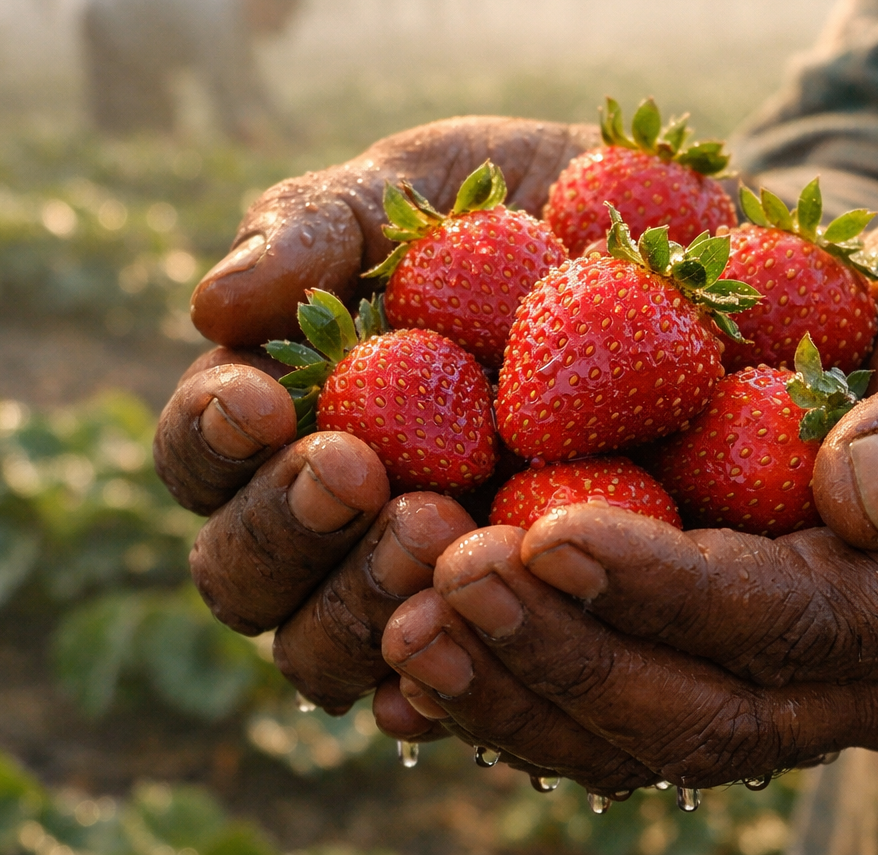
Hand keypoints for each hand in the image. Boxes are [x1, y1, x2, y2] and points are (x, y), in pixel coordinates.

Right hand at [154, 118, 595, 711]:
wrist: (678, 253)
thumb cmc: (527, 209)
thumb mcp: (428, 187)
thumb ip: (321, 225)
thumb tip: (213, 306)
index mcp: (287, 418)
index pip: (198, 456)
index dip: (210, 439)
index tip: (263, 399)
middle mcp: (334, 520)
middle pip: (244, 575)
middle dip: (286, 529)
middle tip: (357, 473)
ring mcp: (417, 581)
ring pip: (329, 649)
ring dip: (361, 601)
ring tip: (437, 526)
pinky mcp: (510, 624)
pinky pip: (455, 690)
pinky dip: (444, 685)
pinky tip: (474, 647)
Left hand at [377, 214, 877, 789]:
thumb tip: (869, 495)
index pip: (788, 622)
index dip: (662, 590)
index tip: (542, 529)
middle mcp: (874, 679)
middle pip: (701, 711)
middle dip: (564, 655)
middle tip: (440, 582)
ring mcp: (800, 691)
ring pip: (644, 738)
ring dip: (517, 691)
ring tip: (402, 626)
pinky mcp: (732, 669)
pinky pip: (616, 714)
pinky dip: (518, 691)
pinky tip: (415, 652)